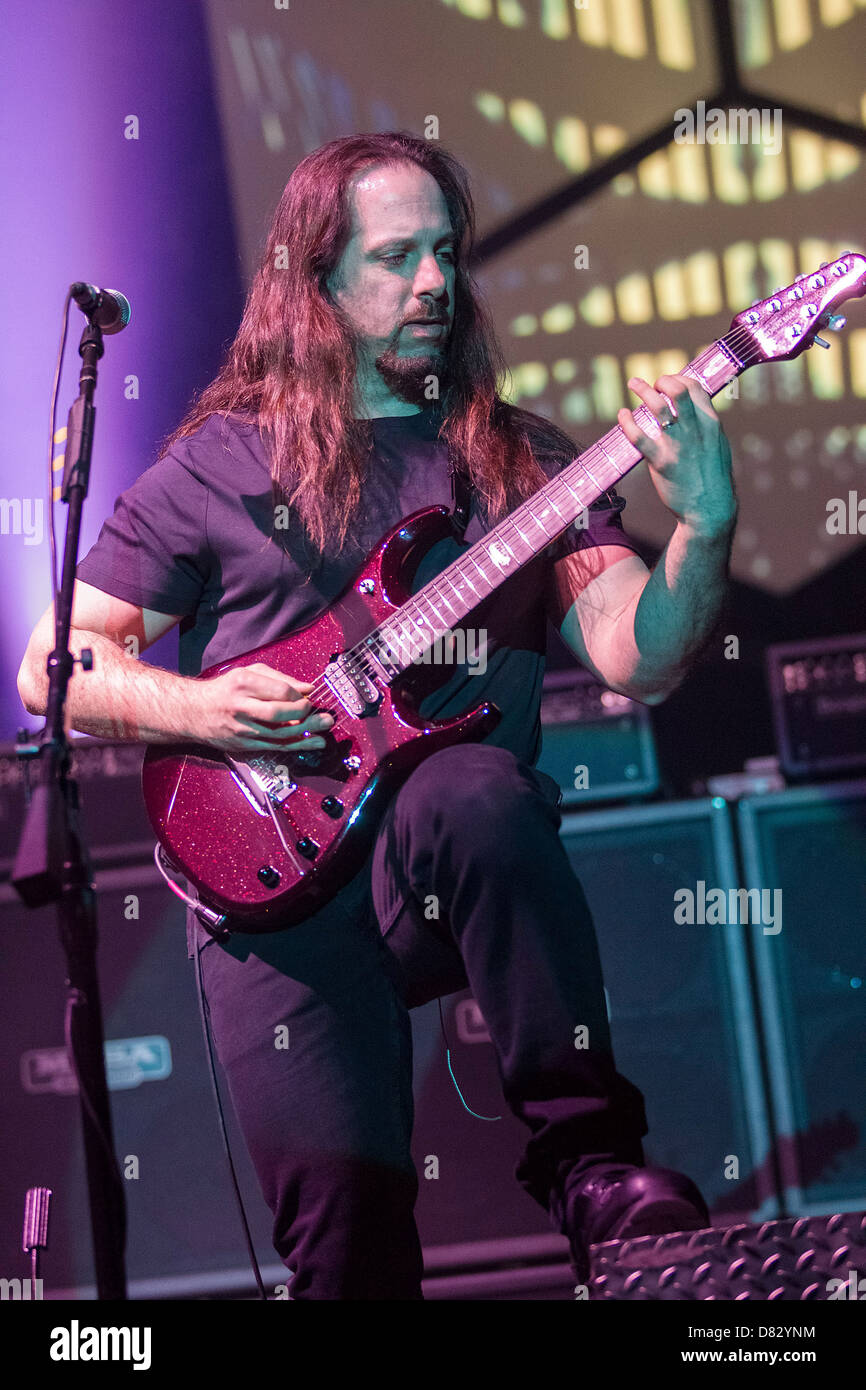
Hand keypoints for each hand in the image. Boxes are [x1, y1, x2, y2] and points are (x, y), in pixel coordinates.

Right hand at [198, 662, 334, 752]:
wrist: (194, 712)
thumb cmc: (224, 690)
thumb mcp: (248, 673)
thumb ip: (279, 678)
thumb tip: (308, 687)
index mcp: (243, 684)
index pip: (279, 691)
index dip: (298, 695)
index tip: (306, 695)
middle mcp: (241, 707)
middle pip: (280, 714)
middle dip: (304, 714)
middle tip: (319, 713)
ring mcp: (242, 729)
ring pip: (280, 734)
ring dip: (307, 733)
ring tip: (325, 728)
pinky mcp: (244, 745)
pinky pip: (275, 747)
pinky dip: (297, 746)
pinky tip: (313, 743)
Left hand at [618, 374, 736, 538]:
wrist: (711, 510)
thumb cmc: (713, 479)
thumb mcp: (718, 446)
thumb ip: (705, 426)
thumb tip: (693, 410)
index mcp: (711, 424)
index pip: (695, 387)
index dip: (678, 378)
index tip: (667, 383)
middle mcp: (695, 430)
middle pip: (678, 389)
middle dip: (662, 380)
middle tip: (652, 385)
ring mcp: (678, 445)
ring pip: (658, 406)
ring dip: (642, 390)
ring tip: (633, 383)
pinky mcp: (660, 461)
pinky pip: (638, 435)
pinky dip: (627, 421)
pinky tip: (622, 415)